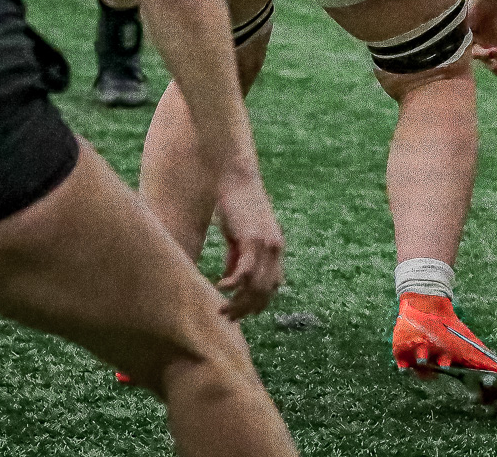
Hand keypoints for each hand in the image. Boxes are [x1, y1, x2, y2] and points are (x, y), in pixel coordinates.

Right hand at [212, 175, 285, 319]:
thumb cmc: (236, 206)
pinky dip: (234, 284)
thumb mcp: (240, 236)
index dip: (259, 304)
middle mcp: (275, 250)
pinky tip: (221, 288)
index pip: (272, 287)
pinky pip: (245, 271)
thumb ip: (238, 258)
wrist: (237, 178)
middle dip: (246, 309)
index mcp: (275, 249)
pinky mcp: (253, 239)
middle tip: (228, 318)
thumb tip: (232, 282)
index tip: (242, 315)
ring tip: (221, 309)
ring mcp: (266, 245)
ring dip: (238, 302)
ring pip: (255, 286)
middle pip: (265, 292)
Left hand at [466, 0, 496, 77]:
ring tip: (491, 52)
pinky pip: (465, 45)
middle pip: (486, 63)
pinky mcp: (464, 35)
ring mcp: (474, 43)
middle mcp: (484, 50)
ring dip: (484, 56)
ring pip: (476, 55)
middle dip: (492, 66)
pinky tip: (476, 47)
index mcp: (496, 52)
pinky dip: (469, 48)